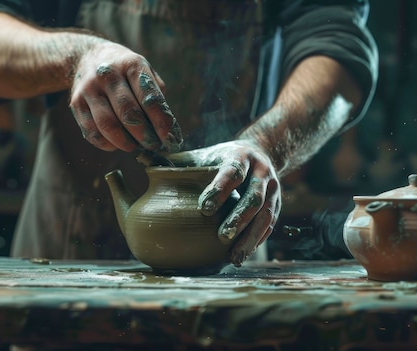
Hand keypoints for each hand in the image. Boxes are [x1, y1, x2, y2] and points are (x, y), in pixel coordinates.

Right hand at [69, 39, 182, 151]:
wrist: (88, 56)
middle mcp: (108, 74)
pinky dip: (107, 144)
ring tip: (135, 146)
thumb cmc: (125, 71)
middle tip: (153, 145)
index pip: (149, 98)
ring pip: (108, 125)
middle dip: (144, 135)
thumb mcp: (144, 71)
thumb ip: (157, 97)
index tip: (168, 138)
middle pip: (129, 113)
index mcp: (131, 64)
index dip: (160, 122)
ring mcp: (89, 88)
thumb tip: (168, 131)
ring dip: (125, 142)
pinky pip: (92, 132)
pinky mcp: (76, 103)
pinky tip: (116, 144)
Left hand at [167, 140, 280, 265]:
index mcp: (241, 156)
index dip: (220, 189)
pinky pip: (269, 226)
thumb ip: (172, 159)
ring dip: (250, 237)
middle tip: (221, 236)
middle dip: (239, 218)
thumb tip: (139, 159)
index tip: (204, 208)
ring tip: (233, 256)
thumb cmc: (218, 158)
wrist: (259, 153)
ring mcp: (273, 190)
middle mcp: (262, 172)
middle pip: (254, 197)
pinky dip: (256, 242)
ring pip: (266, 215)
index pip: (233, 172)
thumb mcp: (200, 154)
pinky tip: (241, 255)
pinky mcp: (277, 207)